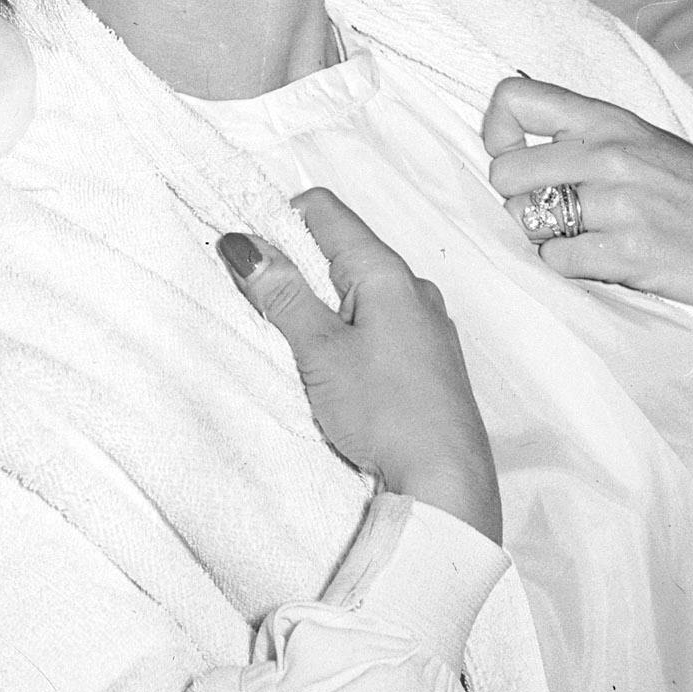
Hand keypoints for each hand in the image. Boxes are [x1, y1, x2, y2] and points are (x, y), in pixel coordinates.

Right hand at [220, 189, 501, 541]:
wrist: (448, 481)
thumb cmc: (387, 414)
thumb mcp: (320, 351)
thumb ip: (283, 294)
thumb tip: (244, 243)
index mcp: (387, 272)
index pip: (325, 210)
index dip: (279, 221)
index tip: (249, 256)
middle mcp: (414, 287)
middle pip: (342, 249)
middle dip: (297, 266)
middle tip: (262, 304)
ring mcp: (427, 322)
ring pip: (361, 289)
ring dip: (323, 303)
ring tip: (297, 344)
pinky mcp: (430, 358)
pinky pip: (381, 321)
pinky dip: (350, 329)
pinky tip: (336, 369)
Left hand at [483, 78, 692, 351]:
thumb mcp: (648, 144)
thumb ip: (588, 137)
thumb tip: (517, 139)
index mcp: (610, 119)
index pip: (513, 98)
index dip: (497, 132)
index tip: (515, 157)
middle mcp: (609, 153)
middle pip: (504, 171)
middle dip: (518, 199)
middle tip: (553, 214)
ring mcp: (618, 203)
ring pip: (525, 220)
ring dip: (544, 237)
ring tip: (584, 239)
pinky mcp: (628, 253)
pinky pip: (556, 262)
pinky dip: (569, 268)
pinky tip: (603, 263)